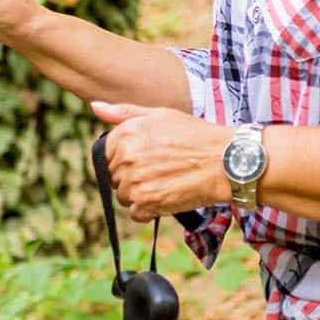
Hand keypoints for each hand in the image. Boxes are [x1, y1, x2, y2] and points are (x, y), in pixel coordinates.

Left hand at [92, 101, 233, 219]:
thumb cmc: (194, 135)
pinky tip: (167, 196)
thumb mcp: (159, 114)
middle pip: (114, 177)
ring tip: (165, 182)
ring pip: (124, 196)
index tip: (146, 159)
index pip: (105, 156)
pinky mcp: (147, 203)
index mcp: (124, 135)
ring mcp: (134, 182)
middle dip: (132, 177)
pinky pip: (136, 213)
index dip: (125, 160)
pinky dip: (149, 210)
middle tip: (160, 170)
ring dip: (140, 194)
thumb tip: (95, 106)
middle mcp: (125, 158)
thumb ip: (123, 113)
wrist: (224, 160)